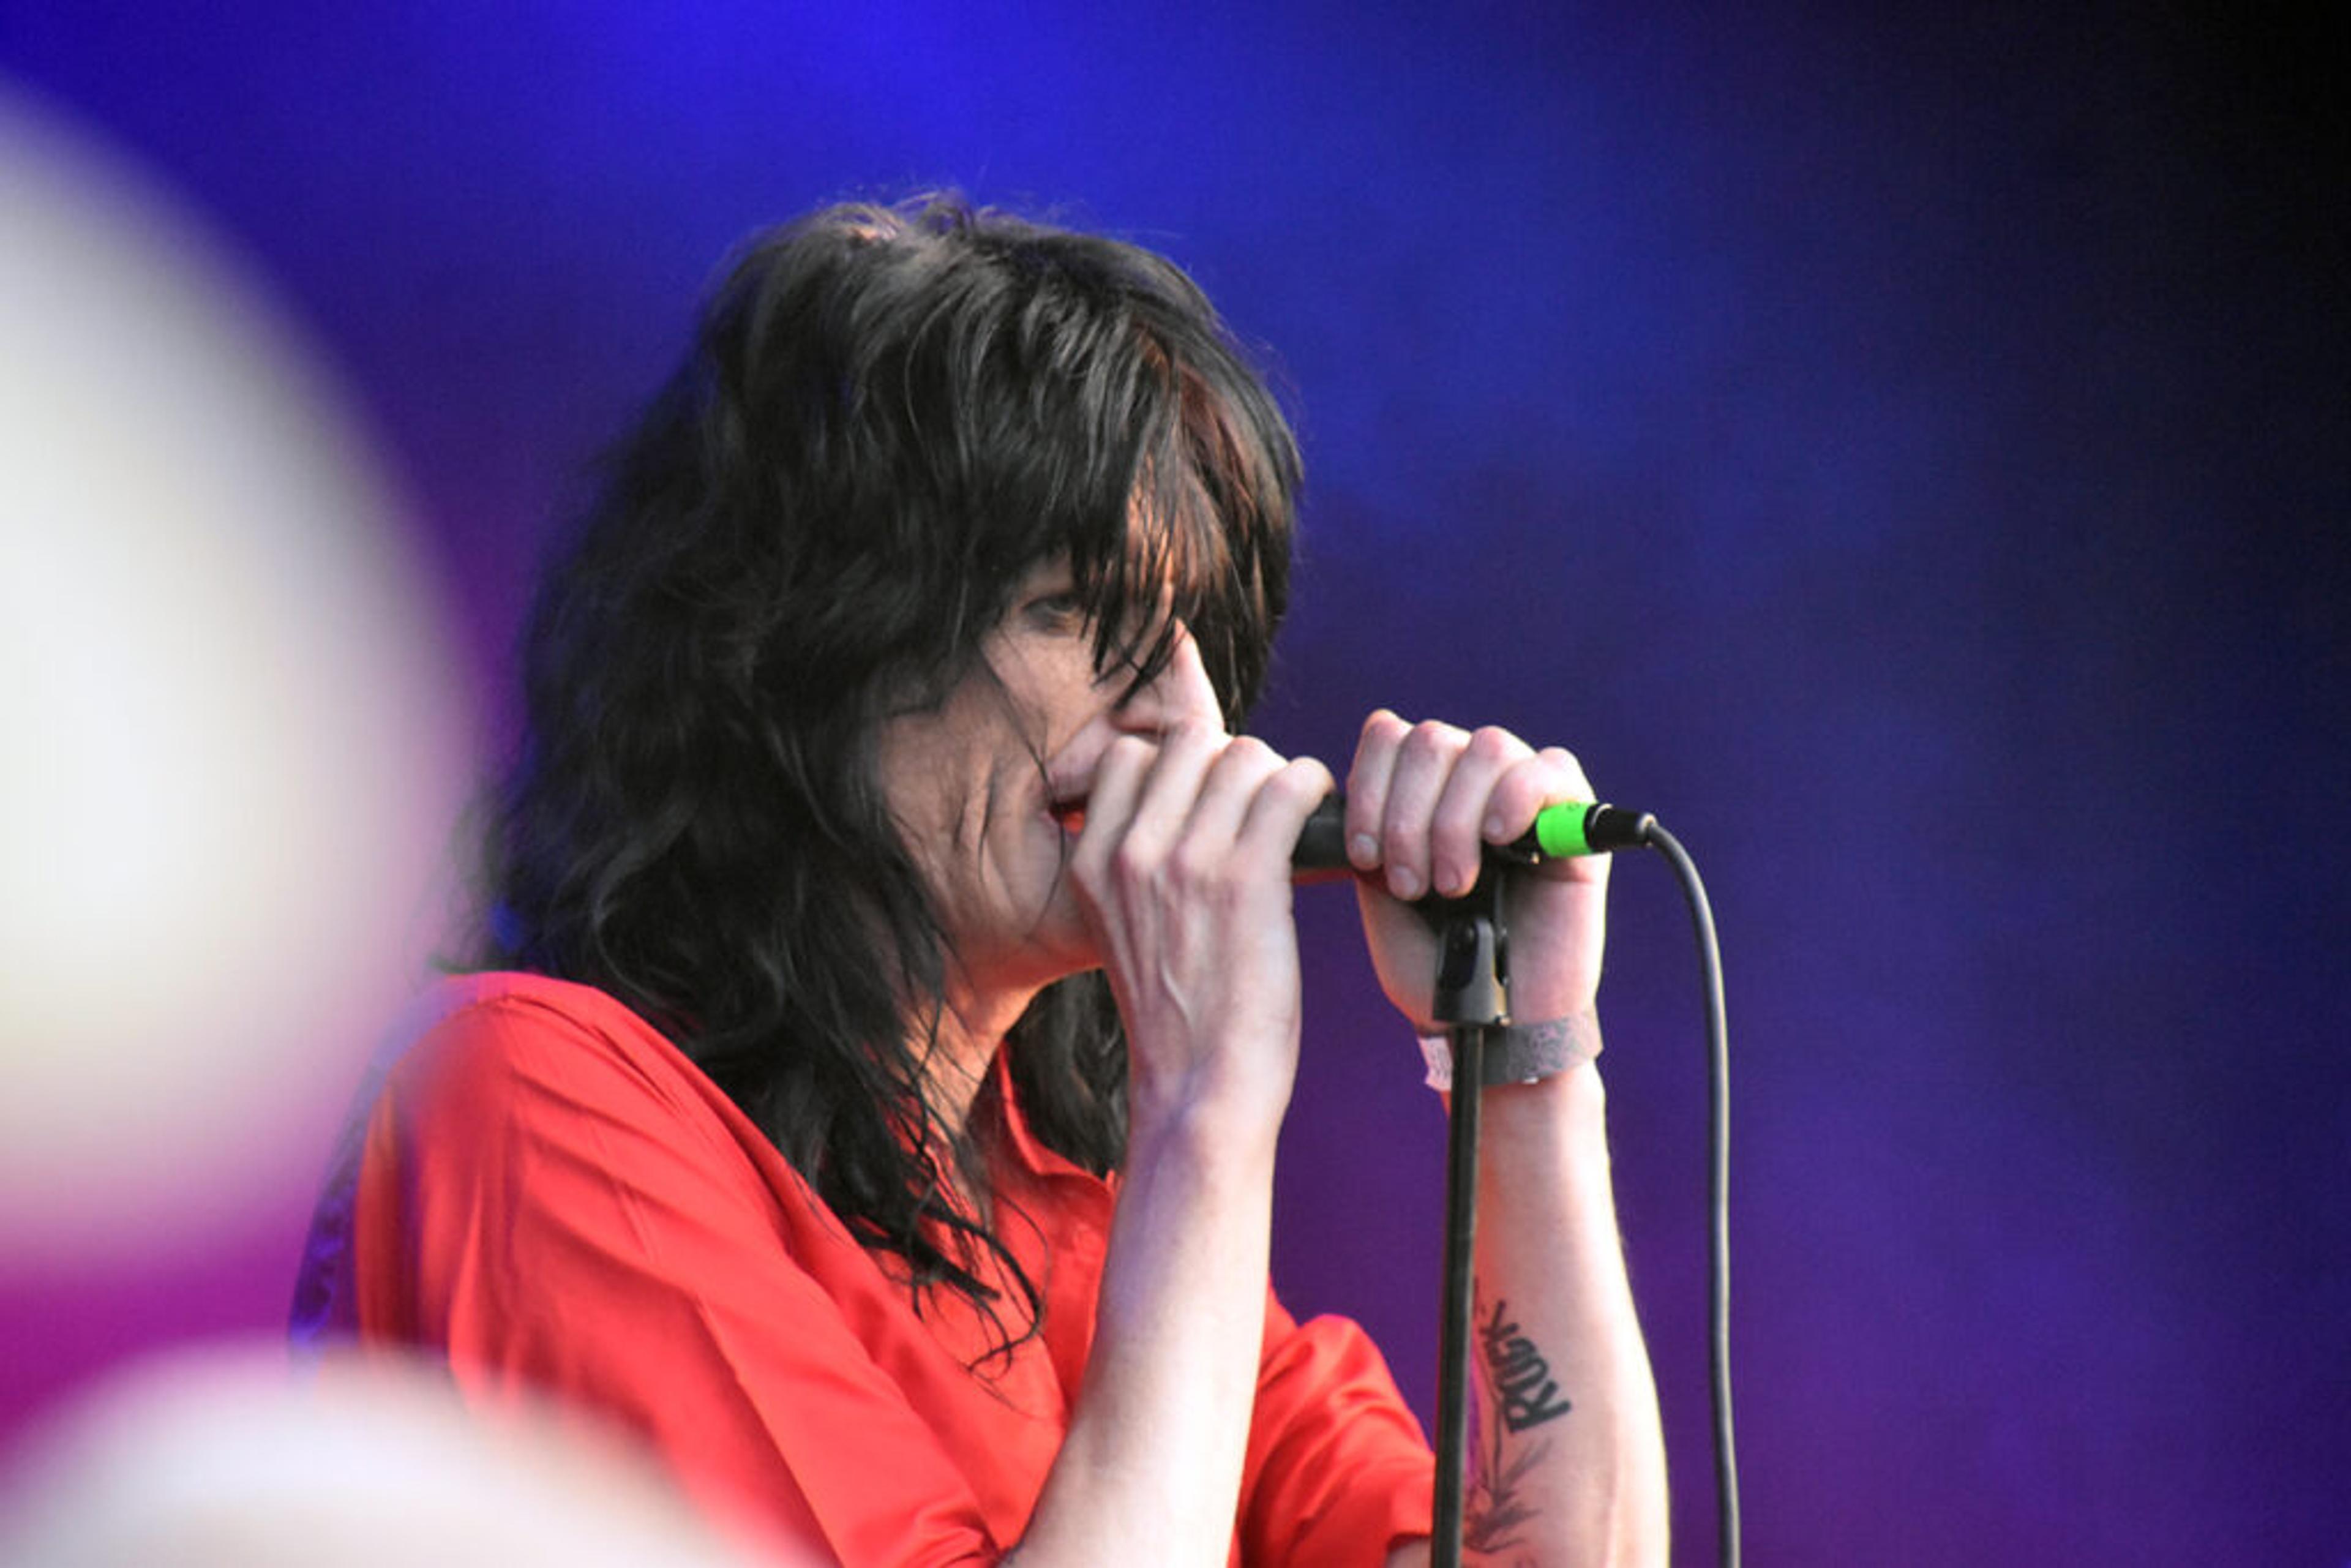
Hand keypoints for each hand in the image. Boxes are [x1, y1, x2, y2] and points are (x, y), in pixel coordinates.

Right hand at [1066, 720, 1333, 1134]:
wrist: (1199, 1089)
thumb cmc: (1179, 1016)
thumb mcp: (1126, 930)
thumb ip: (1140, 864)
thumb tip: (1189, 801)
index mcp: (1092, 864)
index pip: (1131, 756)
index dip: (1180, 763)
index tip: (1212, 796)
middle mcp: (1130, 854)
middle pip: (1190, 743)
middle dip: (1232, 762)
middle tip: (1259, 805)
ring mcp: (1185, 863)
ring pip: (1244, 756)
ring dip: (1278, 776)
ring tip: (1293, 814)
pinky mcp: (1246, 880)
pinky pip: (1288, 788)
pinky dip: (1313, 791)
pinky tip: (1319, 818)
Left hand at [1342, 710, 1608, 1031]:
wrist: (1487, 1022)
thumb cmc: (1432, 964)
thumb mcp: (1380, 893)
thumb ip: (1372, 832)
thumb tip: (1354, 782)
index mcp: (1419, 792)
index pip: (1388, 736)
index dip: (1368, 786)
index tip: (1362, 856)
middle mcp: (1470, 783)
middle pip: (1432, 740)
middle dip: (1408, 815)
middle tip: (1411, 885)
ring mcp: (1524, 796)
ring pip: (1487, 748)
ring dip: (1457, 818)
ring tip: (1454, 883)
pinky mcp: (1576, 822)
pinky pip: (1552, 768)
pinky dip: (1518, 796)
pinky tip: (1500, 840)